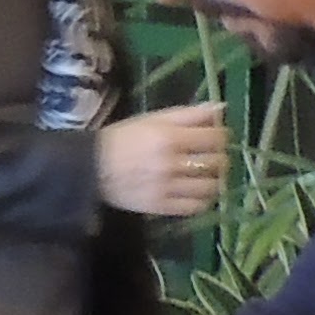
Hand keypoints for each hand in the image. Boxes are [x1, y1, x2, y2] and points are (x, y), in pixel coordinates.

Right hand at [99, 101, 228, 219]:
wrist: (92, 168)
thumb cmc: (124, 138)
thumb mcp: (153, 119)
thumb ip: (188, 114)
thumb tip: (220, 107)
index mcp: (169, 138)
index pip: (215, 138)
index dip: (222, 135)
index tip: (216, 136)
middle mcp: (171, 164)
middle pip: (216, 162)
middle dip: (219, 157)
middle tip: (211, 155)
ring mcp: (167, 188)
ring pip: (210, 187)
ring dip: (214, 179)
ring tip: (206, 174)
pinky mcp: (162, 207)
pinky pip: (196, 207)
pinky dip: (203, 199)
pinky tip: (197, 191)